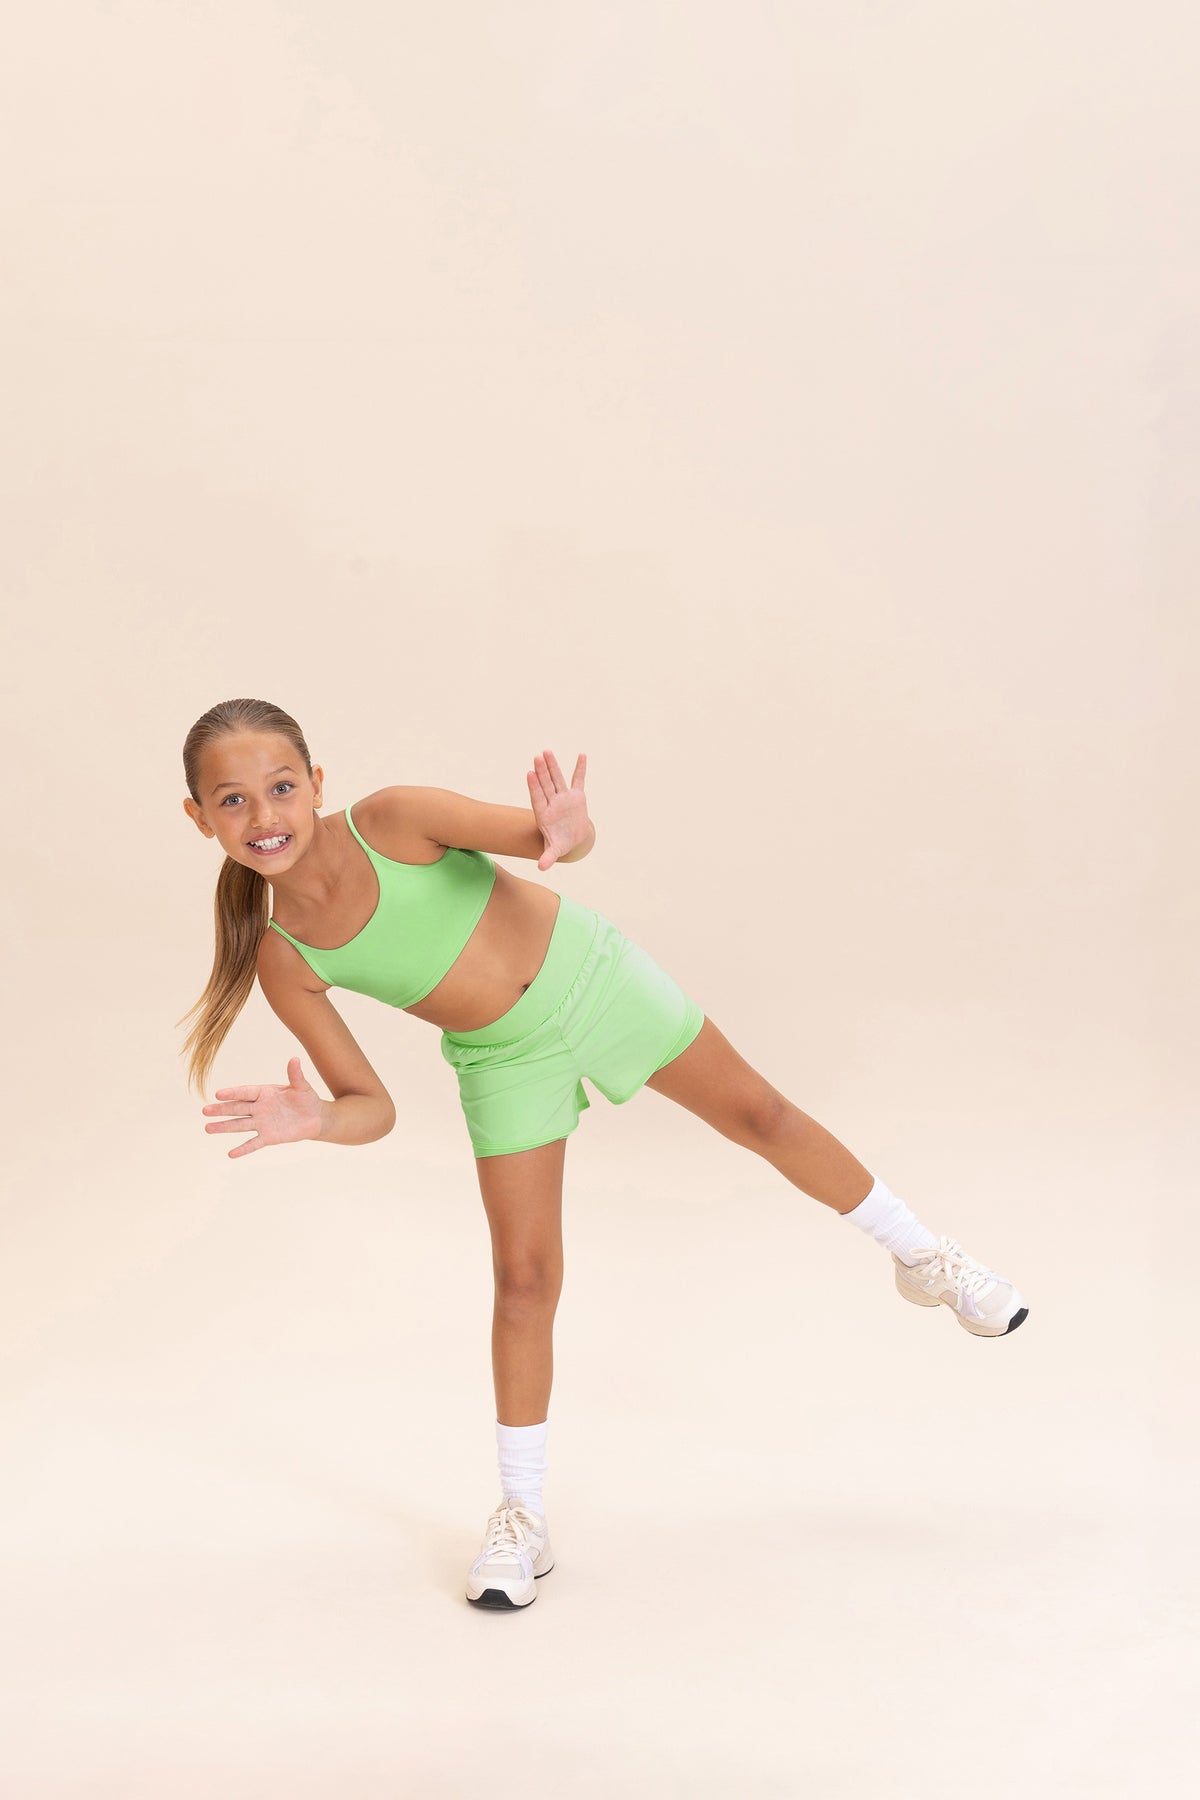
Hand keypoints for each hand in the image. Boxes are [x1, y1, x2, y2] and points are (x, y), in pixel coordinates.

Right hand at [201, 1056, 322, 1158]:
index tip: (218, 1094)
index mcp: (264, 1092)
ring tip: (208, 1128)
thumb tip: (295, 1059)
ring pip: (239, 1125)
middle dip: (221, 1110)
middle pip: (237, 1108)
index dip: (233, 1093)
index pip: (245, 1092)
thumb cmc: (306, 1099)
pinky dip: (243, 1149)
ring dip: (224, 1127)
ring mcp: (262, 1123)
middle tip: (205, 1111)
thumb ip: (296, 1075)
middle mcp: (259, 1108)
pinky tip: (231, 1154)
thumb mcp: (302, 1086)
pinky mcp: (268, 1137)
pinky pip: (253, 1143)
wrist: (315, 1118)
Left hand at [526, 748, 589, 871]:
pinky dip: (580, 768)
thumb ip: (548, 856)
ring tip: (547, 751)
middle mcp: (552, 802)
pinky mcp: (576, 795)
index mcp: (544, 813)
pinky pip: (578, 779)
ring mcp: (564, 797)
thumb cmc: (561, 843)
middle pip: (546, 785)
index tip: (529, 774)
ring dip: (553, 765)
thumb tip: (541, 868)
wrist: (573, 838)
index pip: (538, 798)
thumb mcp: (555, 849)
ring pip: (557, 779)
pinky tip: (582, 755)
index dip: (534, 786)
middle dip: (541, 772)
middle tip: (536, 757)